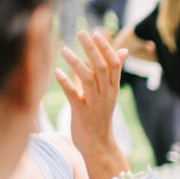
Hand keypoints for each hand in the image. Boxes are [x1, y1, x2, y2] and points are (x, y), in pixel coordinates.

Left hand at [54, 30, 125, 157]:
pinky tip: (56, 72)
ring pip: (88, 79)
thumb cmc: (100, 117)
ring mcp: (94, 104)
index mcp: (112, 88)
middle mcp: (106, 94)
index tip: (96, 33)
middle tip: (81, 33)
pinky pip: (73, 96)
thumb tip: (123, 51)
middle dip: (92, 49)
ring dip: (76, 63)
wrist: (99, 146)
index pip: (114, 64)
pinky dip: (65, 83)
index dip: (106, 48)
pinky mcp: (81, 113)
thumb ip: (111, 72)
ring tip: (64, 49)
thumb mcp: (110, 93)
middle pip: (102, 67)